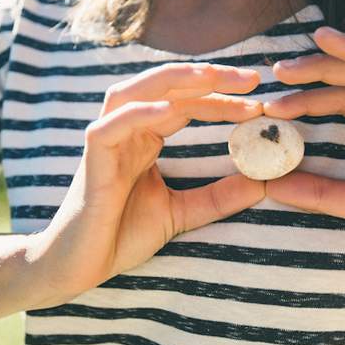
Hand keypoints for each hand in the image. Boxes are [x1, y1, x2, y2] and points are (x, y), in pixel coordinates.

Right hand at [35, 62, 265, 306]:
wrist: (81, 267)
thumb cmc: (122, 235)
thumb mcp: (183, 213)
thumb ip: (219, 196)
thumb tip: (263, 182)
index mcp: (146, 137)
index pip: (187, 103)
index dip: (222, 97)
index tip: (259, 99)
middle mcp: (127, 131)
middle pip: (166, 87)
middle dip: (208, 77)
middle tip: (251, 78)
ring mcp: (107, 142)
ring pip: (134, 92)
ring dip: (172, 81)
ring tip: (211, 77)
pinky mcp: (91, 161)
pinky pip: (110, 127)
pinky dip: (137, 114)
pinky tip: (168, 110)